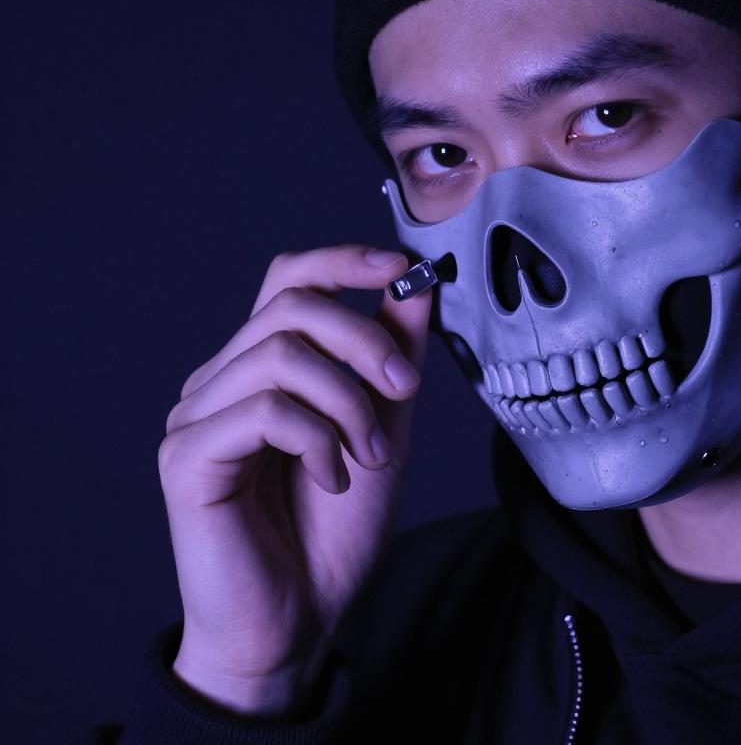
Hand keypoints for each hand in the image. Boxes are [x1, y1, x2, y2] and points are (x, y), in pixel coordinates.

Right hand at [157, 245, 430, 714]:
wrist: (300, 620)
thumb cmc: (333, 527)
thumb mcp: (385, 424)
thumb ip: (393, 353)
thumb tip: (415, 282)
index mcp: (262, 366)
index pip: (289, 279)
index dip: (343, 260)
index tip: (401, 267)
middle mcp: (221, 380)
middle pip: (291, 305)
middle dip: (364, 341)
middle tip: (403, 392)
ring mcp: (196, 416)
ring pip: (283, 356)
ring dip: (349, 404)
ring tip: (369, 456)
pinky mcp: (185, 457)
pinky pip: (266, 410)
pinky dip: (319, 440)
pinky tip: (332, 478)